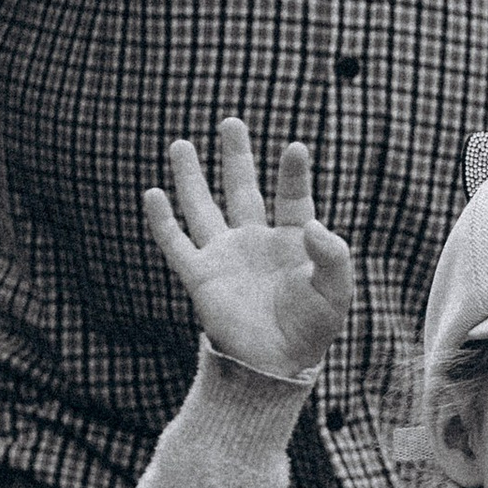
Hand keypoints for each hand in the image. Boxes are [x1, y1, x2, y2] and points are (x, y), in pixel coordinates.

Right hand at [144, 120, 352, 379]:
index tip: (296, 148)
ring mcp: (225, 256)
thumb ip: (332, 256)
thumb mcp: (335, 291)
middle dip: (237, 157)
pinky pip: (176, 243)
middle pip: (243, 190)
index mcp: (291, 241)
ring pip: (203, 207)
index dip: (293, 174)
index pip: (291, 197)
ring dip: (191, 177)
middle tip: (231, 123)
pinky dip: (162, 221)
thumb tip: (314, 225)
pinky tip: (152, 193)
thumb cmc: (312, 329)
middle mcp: (254, 242)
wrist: (277, 364)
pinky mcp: (200, 276)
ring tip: (181, 144)